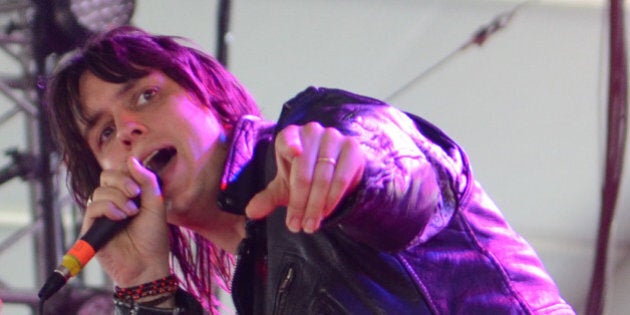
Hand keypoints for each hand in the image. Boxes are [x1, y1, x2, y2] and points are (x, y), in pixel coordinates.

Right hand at [81, 157, 169, 286]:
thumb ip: (147, 180)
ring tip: (131, 213)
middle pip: (106, 176)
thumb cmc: (153, 237)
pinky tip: (121, 217)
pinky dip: (108, 208)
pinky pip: (92, 206)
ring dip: (117, 198)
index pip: (120, 171)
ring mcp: (101, 215)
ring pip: (100, 191)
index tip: (140, 187)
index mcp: (129, 195)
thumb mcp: (156, 204)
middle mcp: (113, 202)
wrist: (148, 263)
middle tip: (135, 195)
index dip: (128, 173)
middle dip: (122, 182)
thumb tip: (131, 158)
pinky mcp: (91, 227)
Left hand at [246, 122, 364, 232]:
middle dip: (299, 202)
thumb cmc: (305, 175)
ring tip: (309, 225)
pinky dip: (332, 198)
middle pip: (304, 169)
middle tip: (296, 226)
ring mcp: (334, 137)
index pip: (287, 140)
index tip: (294, 154)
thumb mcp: (285, 187)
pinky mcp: (352, 148)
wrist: (336, 172)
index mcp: (290, 135)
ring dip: (315, 206)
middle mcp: (312, 131)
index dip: (290, 145)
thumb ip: (268, 198)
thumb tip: (251, 212)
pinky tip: (325, 213)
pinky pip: (341, 177)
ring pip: (323, 176)